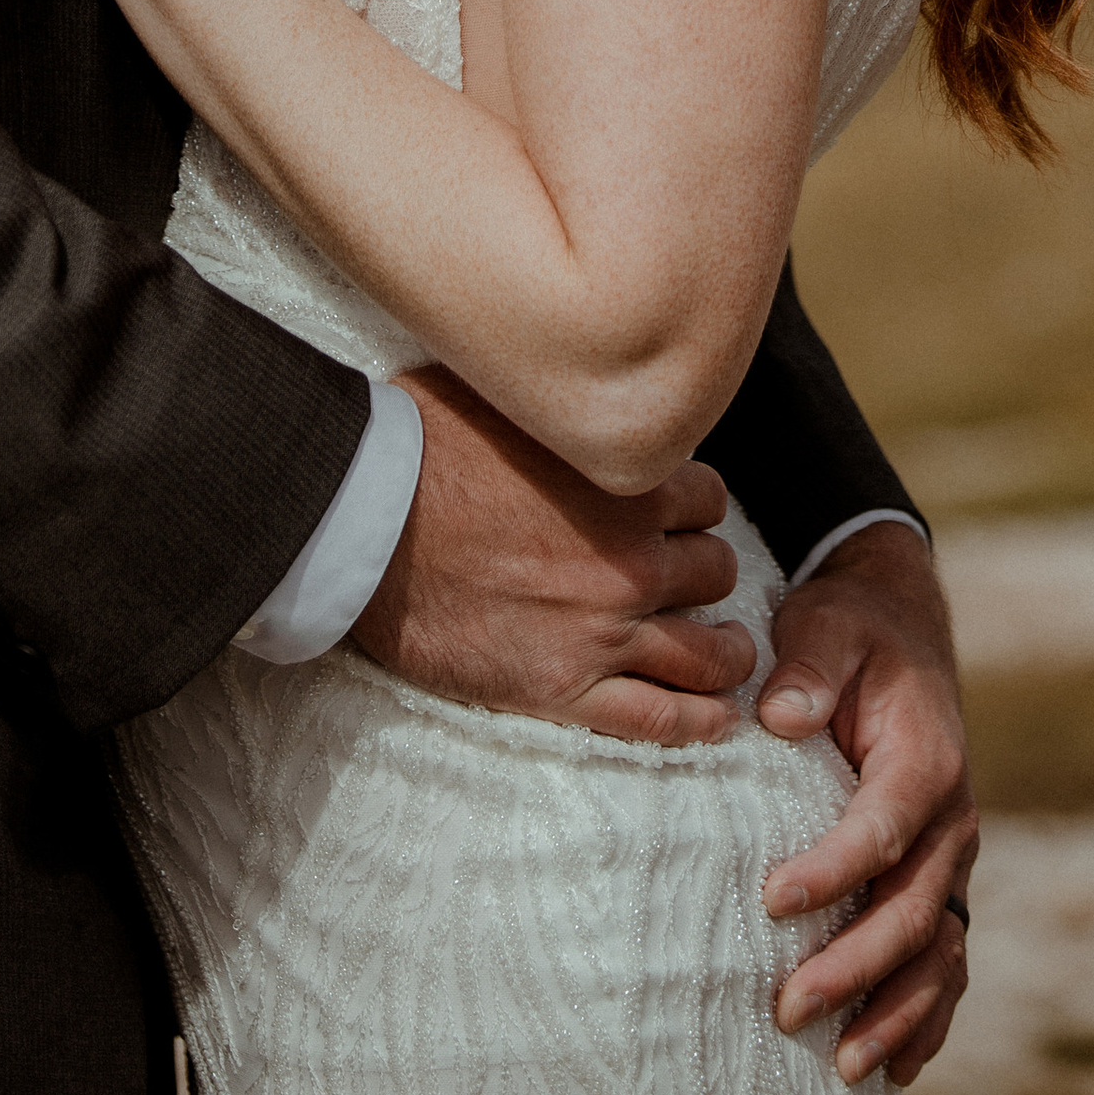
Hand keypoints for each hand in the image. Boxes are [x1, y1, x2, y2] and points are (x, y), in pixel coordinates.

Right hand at [351, 367, 757, 747]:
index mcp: (623, 483)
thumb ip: (562, 400)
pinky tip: (718, 718)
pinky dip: (699, 722)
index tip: (677, 517)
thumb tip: (572, 372)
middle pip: (714, 571)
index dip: (693, 507)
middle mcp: (629, 559)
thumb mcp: (505, 391)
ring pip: (705, 651)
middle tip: (688, 580)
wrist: (364, 519)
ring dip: (725, 651)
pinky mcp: (564, 689)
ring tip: (729, 654)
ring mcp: (602, 630)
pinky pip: (659, 718)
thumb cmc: (421, 442)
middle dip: (704, 574)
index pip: (707, 498)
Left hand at [756, 524, 977, 1084]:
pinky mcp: (939, 880)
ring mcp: (950, 859)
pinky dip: (928, 1017)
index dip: (830, 872)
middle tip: (789, 1006)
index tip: (772, 901)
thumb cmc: (854, 629)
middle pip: (910, 910)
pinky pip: (945, 959)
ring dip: (893, 1012)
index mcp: (924, 761)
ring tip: (843, 1063)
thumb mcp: (828, 624)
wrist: (901, 626)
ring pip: (936, 952)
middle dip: (854, 967)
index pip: (880, 831)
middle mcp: (951, 821)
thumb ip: (809, 667)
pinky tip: (894, 1066)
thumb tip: (782, 716)